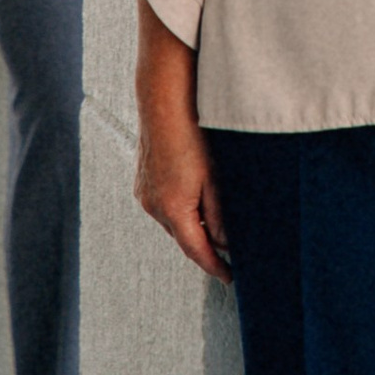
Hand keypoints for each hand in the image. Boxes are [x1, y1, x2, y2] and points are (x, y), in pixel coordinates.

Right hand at [133, 0, 228, 283]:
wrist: (164, 96)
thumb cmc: (193, 131)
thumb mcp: (215, 175)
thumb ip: (221, 213)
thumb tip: (227, 242)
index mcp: (172, 208)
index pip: (196, 250)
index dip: (214, 266)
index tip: (230, 277)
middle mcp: (153, 204)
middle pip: (184, 238)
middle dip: (206, 248)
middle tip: (231, 257)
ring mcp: (145, 191)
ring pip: (175, 222)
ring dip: (194, 228)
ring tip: (219, 232)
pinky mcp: (143, 179)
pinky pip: (166, 206)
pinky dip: (183, 212)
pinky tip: (199, 204)